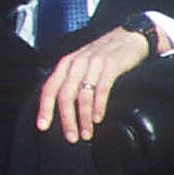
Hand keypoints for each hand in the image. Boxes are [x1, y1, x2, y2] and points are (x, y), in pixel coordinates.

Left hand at [35, 25, 152, 142]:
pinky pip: (101, 89)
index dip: (44, 108)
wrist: (130, 37)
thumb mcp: (82, 65)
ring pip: (82, 95)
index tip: (42, 126)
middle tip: (71, 138)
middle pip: (64, 95)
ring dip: (84, 118)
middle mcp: (76, 63)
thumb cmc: (104, 55)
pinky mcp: (110, 65)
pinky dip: (98, 106)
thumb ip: (72, 81)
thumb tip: (61, 108)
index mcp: (65, 64)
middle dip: (66, 119)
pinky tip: (98, 119)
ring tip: (86, 134)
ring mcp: (93, 63)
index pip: (49, 88)